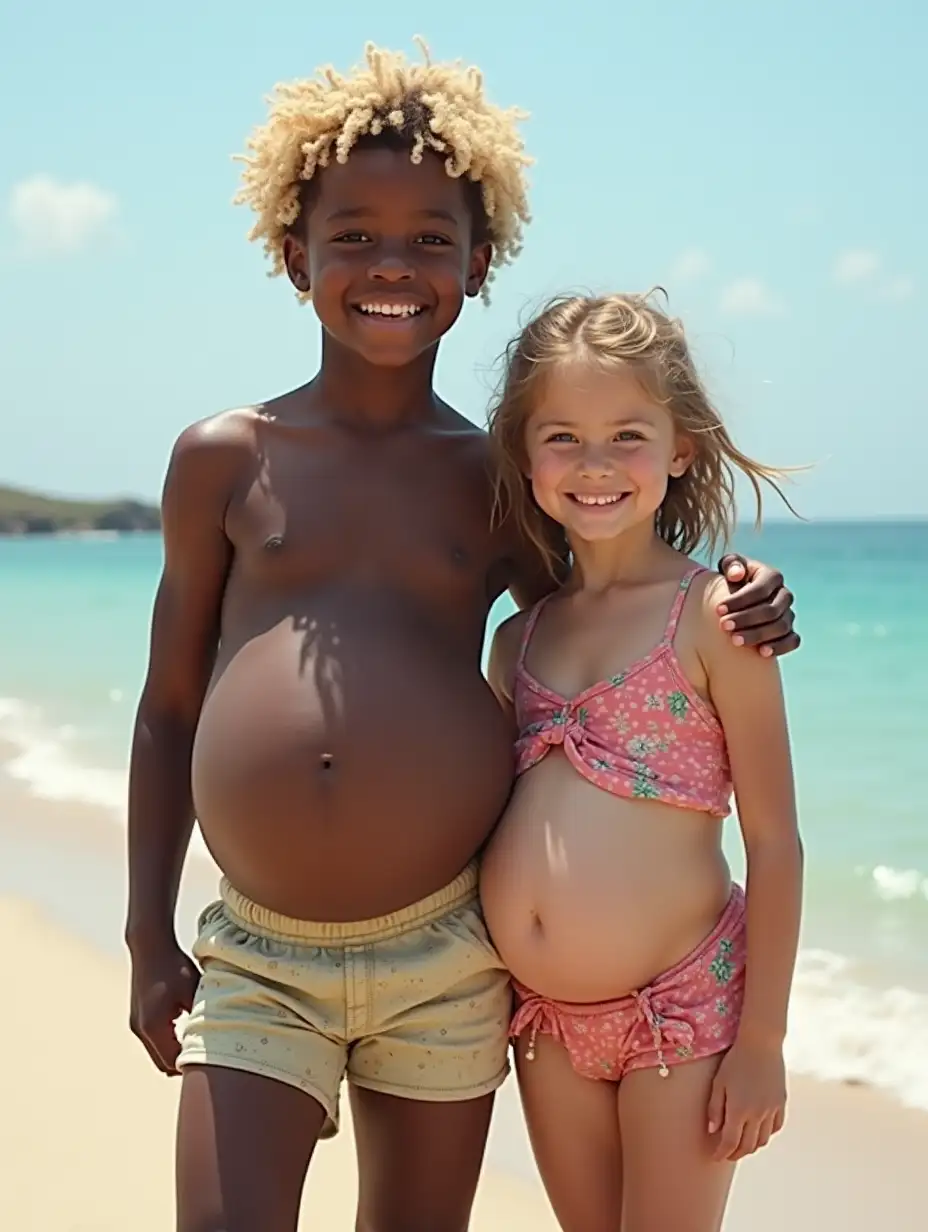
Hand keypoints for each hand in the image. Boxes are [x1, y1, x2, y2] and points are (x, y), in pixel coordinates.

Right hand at [129, 938, 199, 1074]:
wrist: (149, 945)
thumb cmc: (174, 965)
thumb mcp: (194, 990)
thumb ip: (203, 1016)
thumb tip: (220, 1035)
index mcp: (154, 1026)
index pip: (172, 1061)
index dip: (191, 1066)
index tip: (212, 1064)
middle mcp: (141, 1029)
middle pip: (162, 1063)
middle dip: (183, 1064)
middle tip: (207, 1062)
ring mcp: (136, 1024)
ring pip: (156, 1052)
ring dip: (174, 1052)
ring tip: (198, 1045)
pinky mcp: (136, 1016)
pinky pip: (153, 1039)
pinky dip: (167, 1042)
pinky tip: (185, 1030)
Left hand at [707, 1040, 786, 1161]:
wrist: (761, 1043)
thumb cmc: (735, 1060)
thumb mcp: (719, 1082)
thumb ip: (715, 1108)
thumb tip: (713, 1131)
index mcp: (739, 1110)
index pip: (730, 1142)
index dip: (721, 1153)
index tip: (715, 1156)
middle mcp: (757, 1114)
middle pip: (747, 1145)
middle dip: (735, 1153)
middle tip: (726, 1154)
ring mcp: (771, 1109)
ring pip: (762, 1140)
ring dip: (751, 1146)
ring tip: (741, 1144)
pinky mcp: (781, 1103)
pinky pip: (775, 1127)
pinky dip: (766, 1134)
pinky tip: (758, 1131)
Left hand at [716, 555, 799, 657]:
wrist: (738, 601)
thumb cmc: (731, 580)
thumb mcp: (728, 567)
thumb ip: (731, 564)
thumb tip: (736, 574)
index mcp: (772, 576)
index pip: (761, 588)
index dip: (740, 599)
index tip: (718, 610)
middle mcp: (784, 595)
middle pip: (771, 610)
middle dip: (746, 619)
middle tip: (724, 626)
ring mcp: (789, 614)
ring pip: (781, 627)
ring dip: (758, 635)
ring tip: (735, 641)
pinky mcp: (790, 632)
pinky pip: (792, 641)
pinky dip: (780, 647)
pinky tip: (762, 653)